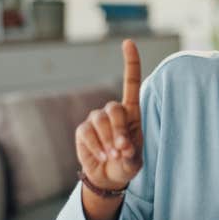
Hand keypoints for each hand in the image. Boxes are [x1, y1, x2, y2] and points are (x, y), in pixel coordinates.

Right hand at [75, 39, 143, 190]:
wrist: (109, 176)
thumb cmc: (127, 163)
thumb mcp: (135, 159)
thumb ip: (131, 152)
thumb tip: (122, 146)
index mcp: (132, 112)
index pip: (131, 82)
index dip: (130, 62)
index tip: (128, 42)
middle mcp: (114, 111)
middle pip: (114, 109)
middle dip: (118, 130)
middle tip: (122, 149)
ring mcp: (96, 119)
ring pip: (99, 121)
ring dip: (107, 141)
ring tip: (113, 156)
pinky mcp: (83, 130)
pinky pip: (87, 134)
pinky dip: (96, 147)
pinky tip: (102, 157)